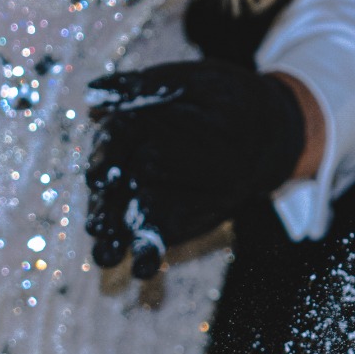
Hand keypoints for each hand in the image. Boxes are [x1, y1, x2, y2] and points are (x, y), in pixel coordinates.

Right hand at [85, 60, 305, 278]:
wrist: (259, 127)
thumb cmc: (219, 95)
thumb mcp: (186, 82)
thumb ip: (142, 88)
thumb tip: (95, 92)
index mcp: (126, 128)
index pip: (109, 145)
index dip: (102, 161)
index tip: (100, 178)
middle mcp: (126, 167)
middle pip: (107, 192)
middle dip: (100, 210)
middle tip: (97, 226)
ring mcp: (142, 198)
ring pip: (120, 222)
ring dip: (111, 241)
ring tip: (106, 256)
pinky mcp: (164, 222)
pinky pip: (150, 242)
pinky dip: (144, 257)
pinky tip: (140, 271)